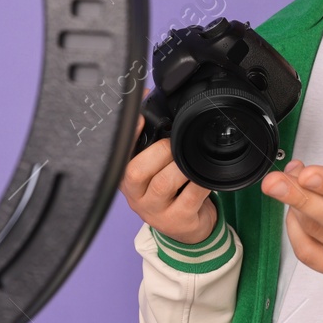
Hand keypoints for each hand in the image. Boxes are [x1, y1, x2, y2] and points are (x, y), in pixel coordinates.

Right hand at [120, 105, 217, 244]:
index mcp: (123, 176)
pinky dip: (200, 182)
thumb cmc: (168, 189)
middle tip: (174, 144)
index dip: (127, 136)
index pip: (118, 154)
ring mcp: (154, 210)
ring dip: (180, 167)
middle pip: (136, 171)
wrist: (185, 228)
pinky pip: (190, 197)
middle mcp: (134, 195)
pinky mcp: (177, 220)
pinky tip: (205, 176)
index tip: (138, 119)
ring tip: (190, 161)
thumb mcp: (152, 165)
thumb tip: (148, 93)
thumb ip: (149, 135)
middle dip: (159, 151)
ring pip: (162, 184)